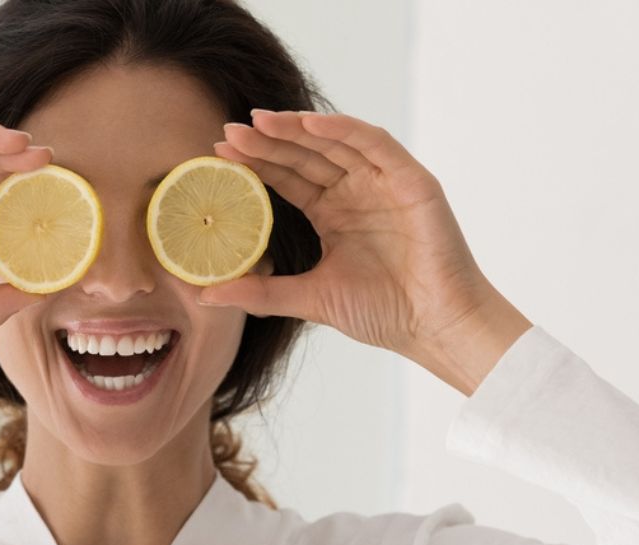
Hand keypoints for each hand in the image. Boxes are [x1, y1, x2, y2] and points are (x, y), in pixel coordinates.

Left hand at [201, 109, 530, 392]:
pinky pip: (376, 145)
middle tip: (228, 131)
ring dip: (298, 129)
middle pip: (306, 156)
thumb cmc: (383, 314)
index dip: (256, 164)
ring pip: (335, 143)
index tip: (217, 152)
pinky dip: (345, 130)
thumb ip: (260, 293)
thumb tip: (204, 295)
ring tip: (259, 121)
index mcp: (334, 214)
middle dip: (268, 142)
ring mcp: (385, 184)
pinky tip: (311, 124)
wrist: (434, 328)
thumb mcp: (308, 299)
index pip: (288, 178)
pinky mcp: (412, 182)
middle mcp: (357, 193)